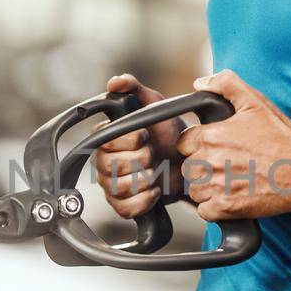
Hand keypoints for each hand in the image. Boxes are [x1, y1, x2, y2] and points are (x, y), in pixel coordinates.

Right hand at [92, 73, 188, 220]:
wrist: (187, 163)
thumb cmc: (169, 133)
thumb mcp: (154, 104)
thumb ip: (134, 88)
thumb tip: (114, 81)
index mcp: (107, 137)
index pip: (106, 140)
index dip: (129, 139)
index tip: (146, 135)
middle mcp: (104, 161)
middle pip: (111, 166)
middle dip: (140, 160)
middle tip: (153, 155)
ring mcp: (111, 184)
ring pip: (118, 187)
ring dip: (144, 180)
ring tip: (156, 172)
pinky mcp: (121, 204)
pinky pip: (124, 208)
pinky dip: (143, 200)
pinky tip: (155, 190)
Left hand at [176, 69, 290, 221]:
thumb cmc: (283, 139)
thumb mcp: (256, 103)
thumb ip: (226, 85)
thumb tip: (199, 83)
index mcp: (212, 136)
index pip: (184, 143)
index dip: (198, 146)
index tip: (215, 149)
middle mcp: (210, 161)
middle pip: (188, 168)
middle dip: (203, 167)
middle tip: (227, 166)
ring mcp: (217, 186)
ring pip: (194, 190)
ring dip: (207, 188)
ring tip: (231, 181)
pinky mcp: (226, 208)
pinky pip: (204, 211)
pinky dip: (215, 208)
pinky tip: (233, 197)